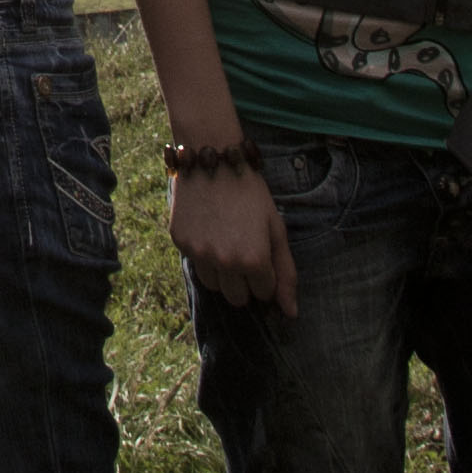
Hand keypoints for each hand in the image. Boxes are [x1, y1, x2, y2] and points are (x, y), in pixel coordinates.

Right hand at [167, 154, 299, 316]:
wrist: (213, 158)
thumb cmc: (250, 192)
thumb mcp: (275, 228)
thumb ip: (286, 273)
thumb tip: (291, 314)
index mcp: (253, 260)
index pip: (264, 293)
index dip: (266, 273)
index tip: (261, 250)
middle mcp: (225, 262)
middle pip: (237, 298)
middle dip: (244, 281)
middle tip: (244, 249)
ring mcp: (199, 253)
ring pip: (214, 285)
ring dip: (222, 272)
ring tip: (226, 239)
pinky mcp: (180, 242)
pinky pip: (196, 263)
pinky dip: (204, 253)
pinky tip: (209, 228)